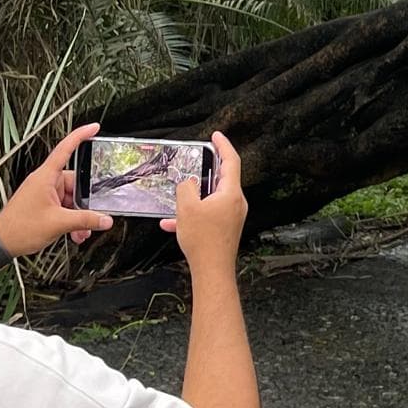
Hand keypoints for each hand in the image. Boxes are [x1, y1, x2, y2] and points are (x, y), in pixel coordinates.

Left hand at [0, 123, 115, 259]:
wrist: (0, 242)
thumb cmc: (18, 228)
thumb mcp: (58, 223)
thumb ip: (85, 220)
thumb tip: (104, 219)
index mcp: (46, 177)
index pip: (65, 148)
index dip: (81, 135)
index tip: (94, 128)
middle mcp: (44, 182)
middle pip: (75, 182)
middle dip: (86, 201)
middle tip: (94, 213)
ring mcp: (43, 193)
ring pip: (71, 198)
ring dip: (79, 214)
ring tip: (81, 230)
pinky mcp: (42, 204)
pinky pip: (64, 207)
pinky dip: (71, 218)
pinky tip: (74, 232)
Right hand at [163, 132, 245, 278]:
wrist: (212, 272)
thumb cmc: (203, 240)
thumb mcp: (187, 208)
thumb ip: (186, 188)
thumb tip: (188, 183)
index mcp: (231, 193)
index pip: (231, 161)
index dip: (223, 145)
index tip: (216, 136)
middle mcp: (236, 203)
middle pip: (223, 179)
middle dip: (207, 171)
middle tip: (198, 160)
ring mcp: (232, 217)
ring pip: (212, 199)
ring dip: (195, 197)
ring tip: (178, 198)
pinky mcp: (226, 229)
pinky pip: (208, 215)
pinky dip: (193, 215)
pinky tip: (171, 224)